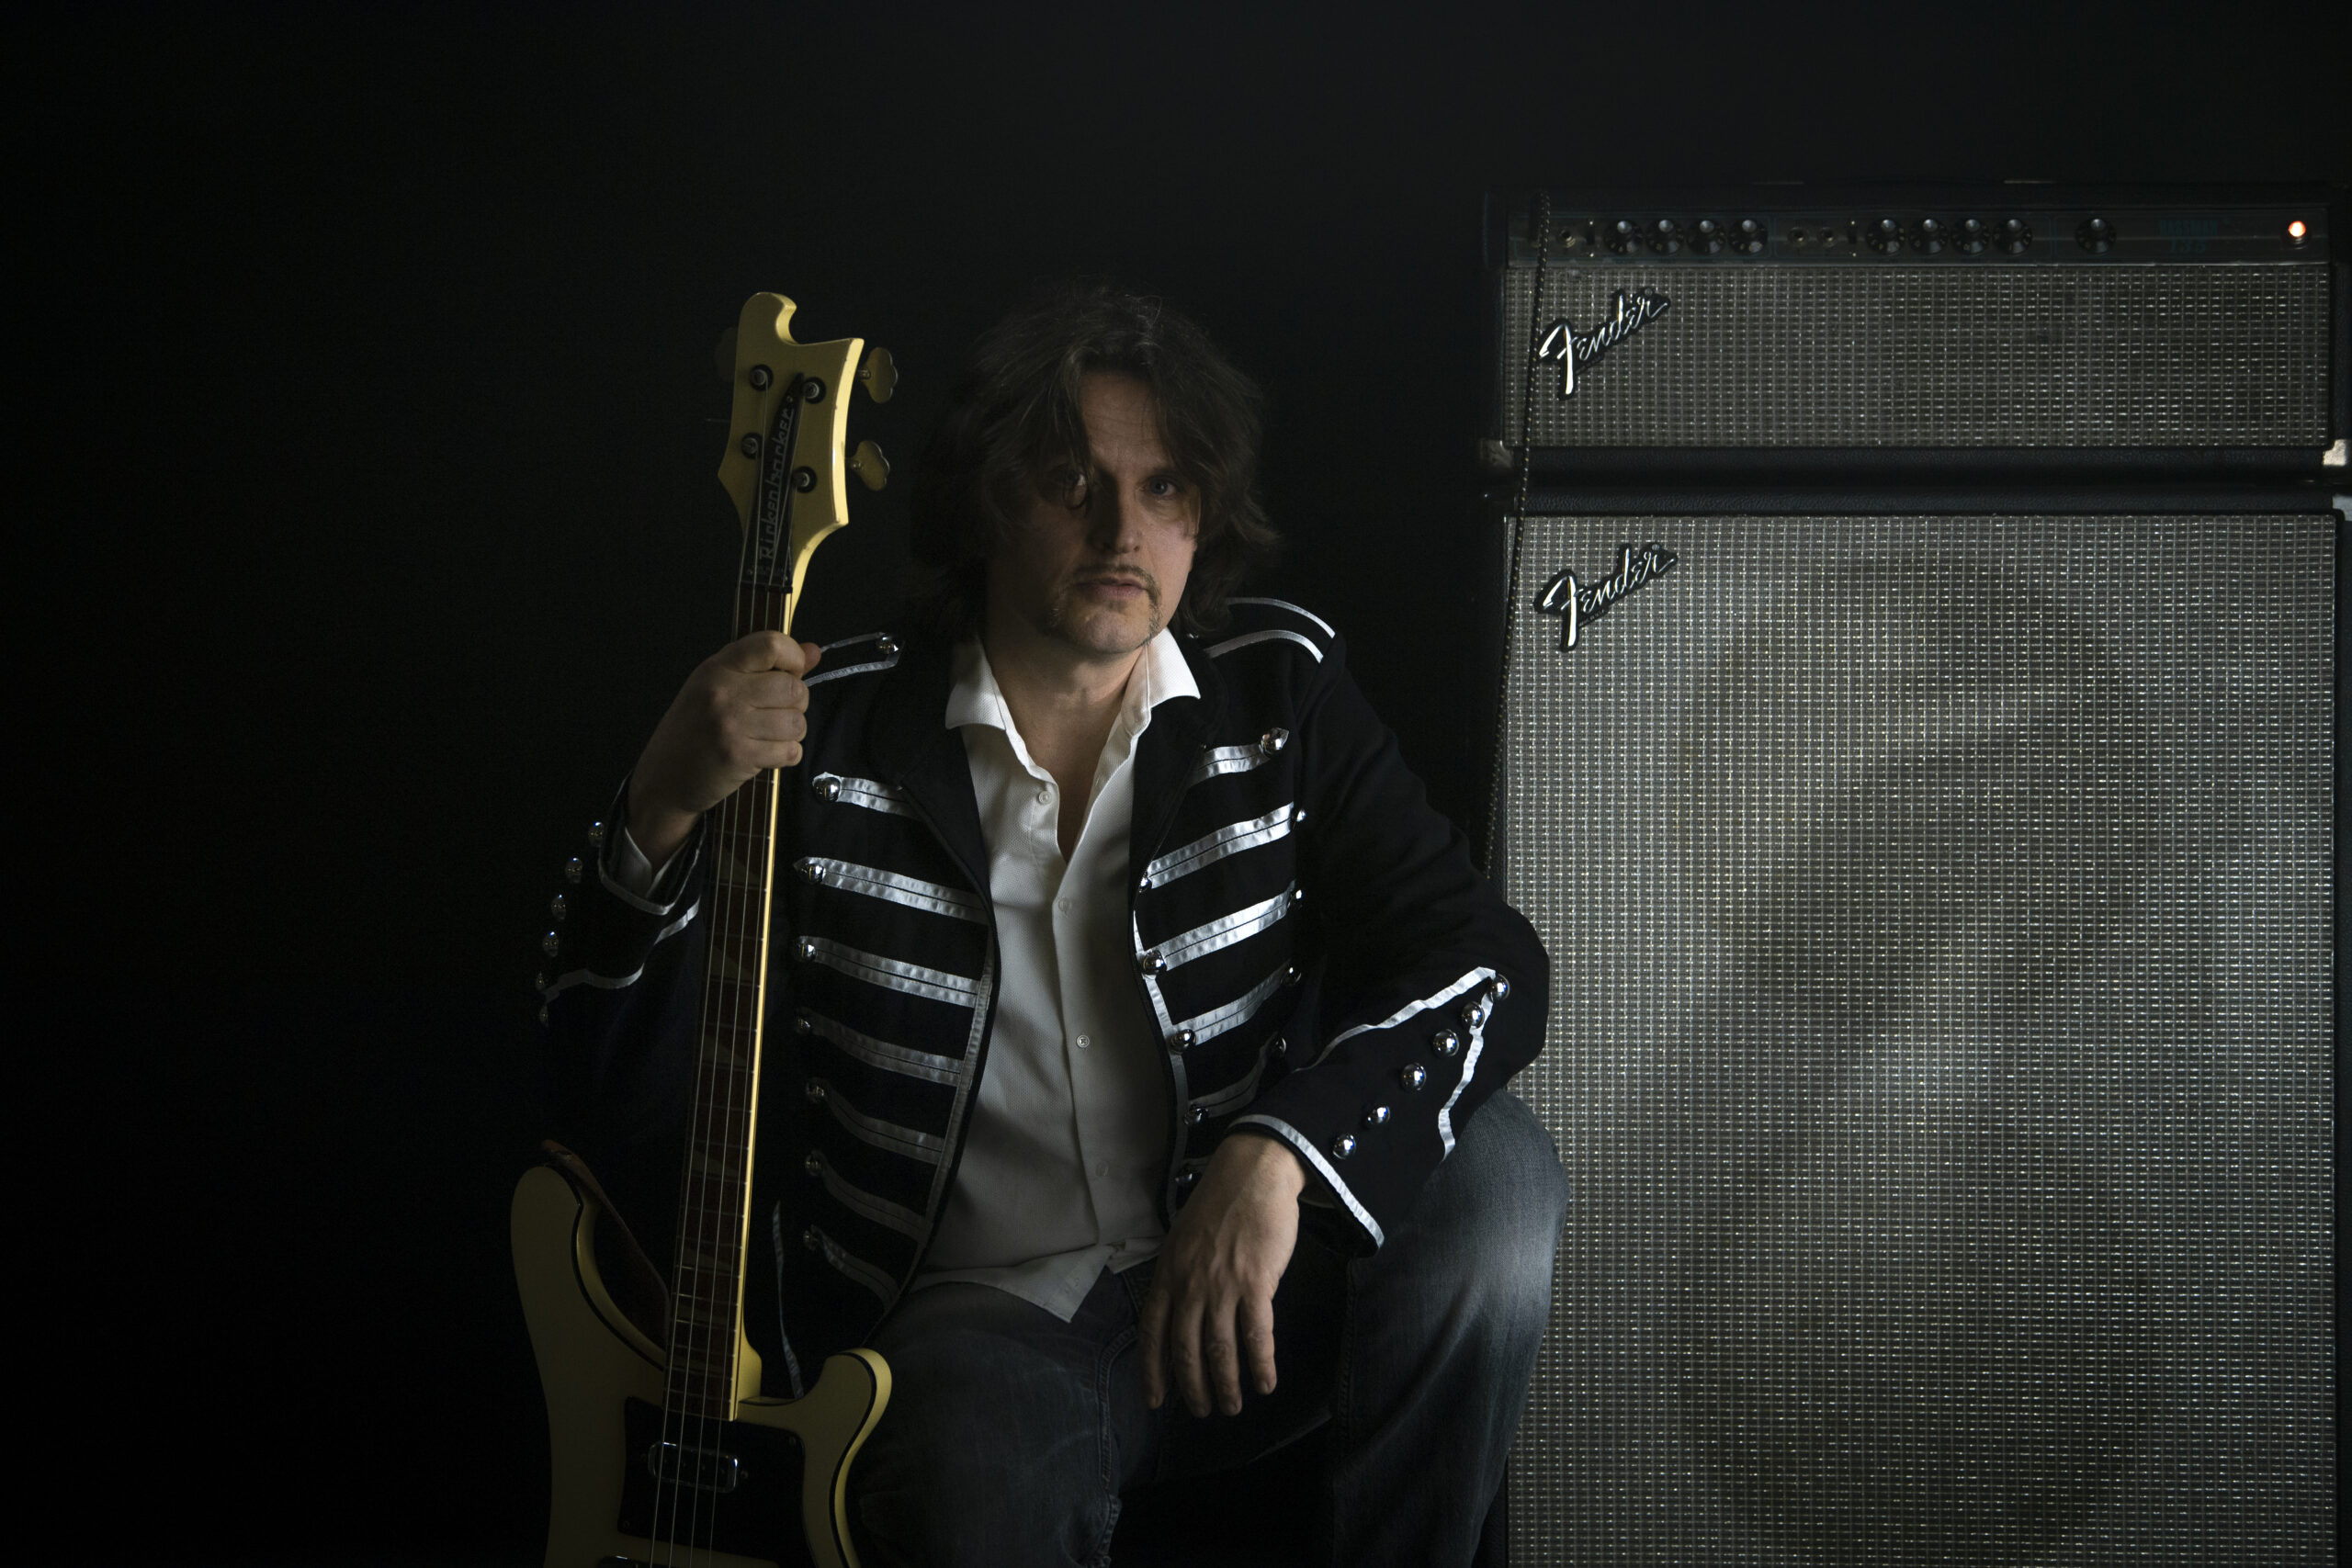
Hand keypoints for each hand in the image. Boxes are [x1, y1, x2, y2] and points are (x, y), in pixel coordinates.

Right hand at [626, 632, 822, 865]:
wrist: (664, 778)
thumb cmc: (694, 730)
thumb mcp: (719, 687)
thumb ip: (766, 667)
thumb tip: (813, 652)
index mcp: (717, 668)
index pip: (771, 644)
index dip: (794, 657)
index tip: (792, 672)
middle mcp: (723, 692)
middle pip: (793, 687)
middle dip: (797, 703)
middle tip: (777, 712)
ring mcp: (731, 725)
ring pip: (796, 722)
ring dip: (792, 732)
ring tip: (770, 735)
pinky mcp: (739, 756)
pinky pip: (790, 751)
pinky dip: (786, 755)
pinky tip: (766, 753)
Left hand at [1137, 1134, 1306, 1417]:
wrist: (1253, 1175)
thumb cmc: (1220, 1205)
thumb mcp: (1183, 1240)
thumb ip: (1180, 1278)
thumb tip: (1182, 1316)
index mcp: (1168, 1274)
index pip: (1152, 1333)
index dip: (1153, 1371)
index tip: (1156, 1401)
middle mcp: (1189, 1285)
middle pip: (1186, 1350)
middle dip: (1193, 1388)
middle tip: (1202, 1411)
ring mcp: (1222, 1287)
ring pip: (1220, 1350)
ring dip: (1227, 1385)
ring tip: (1233, 1406)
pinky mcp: (1255, 1284)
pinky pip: (1256, 1337)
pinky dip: (1261, 1365)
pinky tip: (1265, 1383)